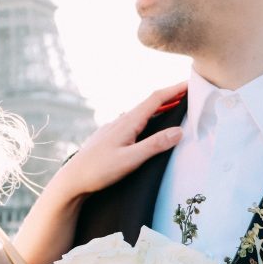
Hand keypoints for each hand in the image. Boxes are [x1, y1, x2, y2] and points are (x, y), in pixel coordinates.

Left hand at [14, 80, 185, 263]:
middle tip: (188, 94)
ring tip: (174, 107)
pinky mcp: (109, 137)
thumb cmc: (99, 171)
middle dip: (170, 96)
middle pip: (149, 103)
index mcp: (128, 122)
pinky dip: (147, 118)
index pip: (156, 99)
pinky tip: (148, 125)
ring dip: (159, 108)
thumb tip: (179, 131)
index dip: (174, 90)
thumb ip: (155, 145)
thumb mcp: (131, 159)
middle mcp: (121, 121)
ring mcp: (114, 128)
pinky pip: (133, 121)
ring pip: (141, 113)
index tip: (190, 83)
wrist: (72, 180)